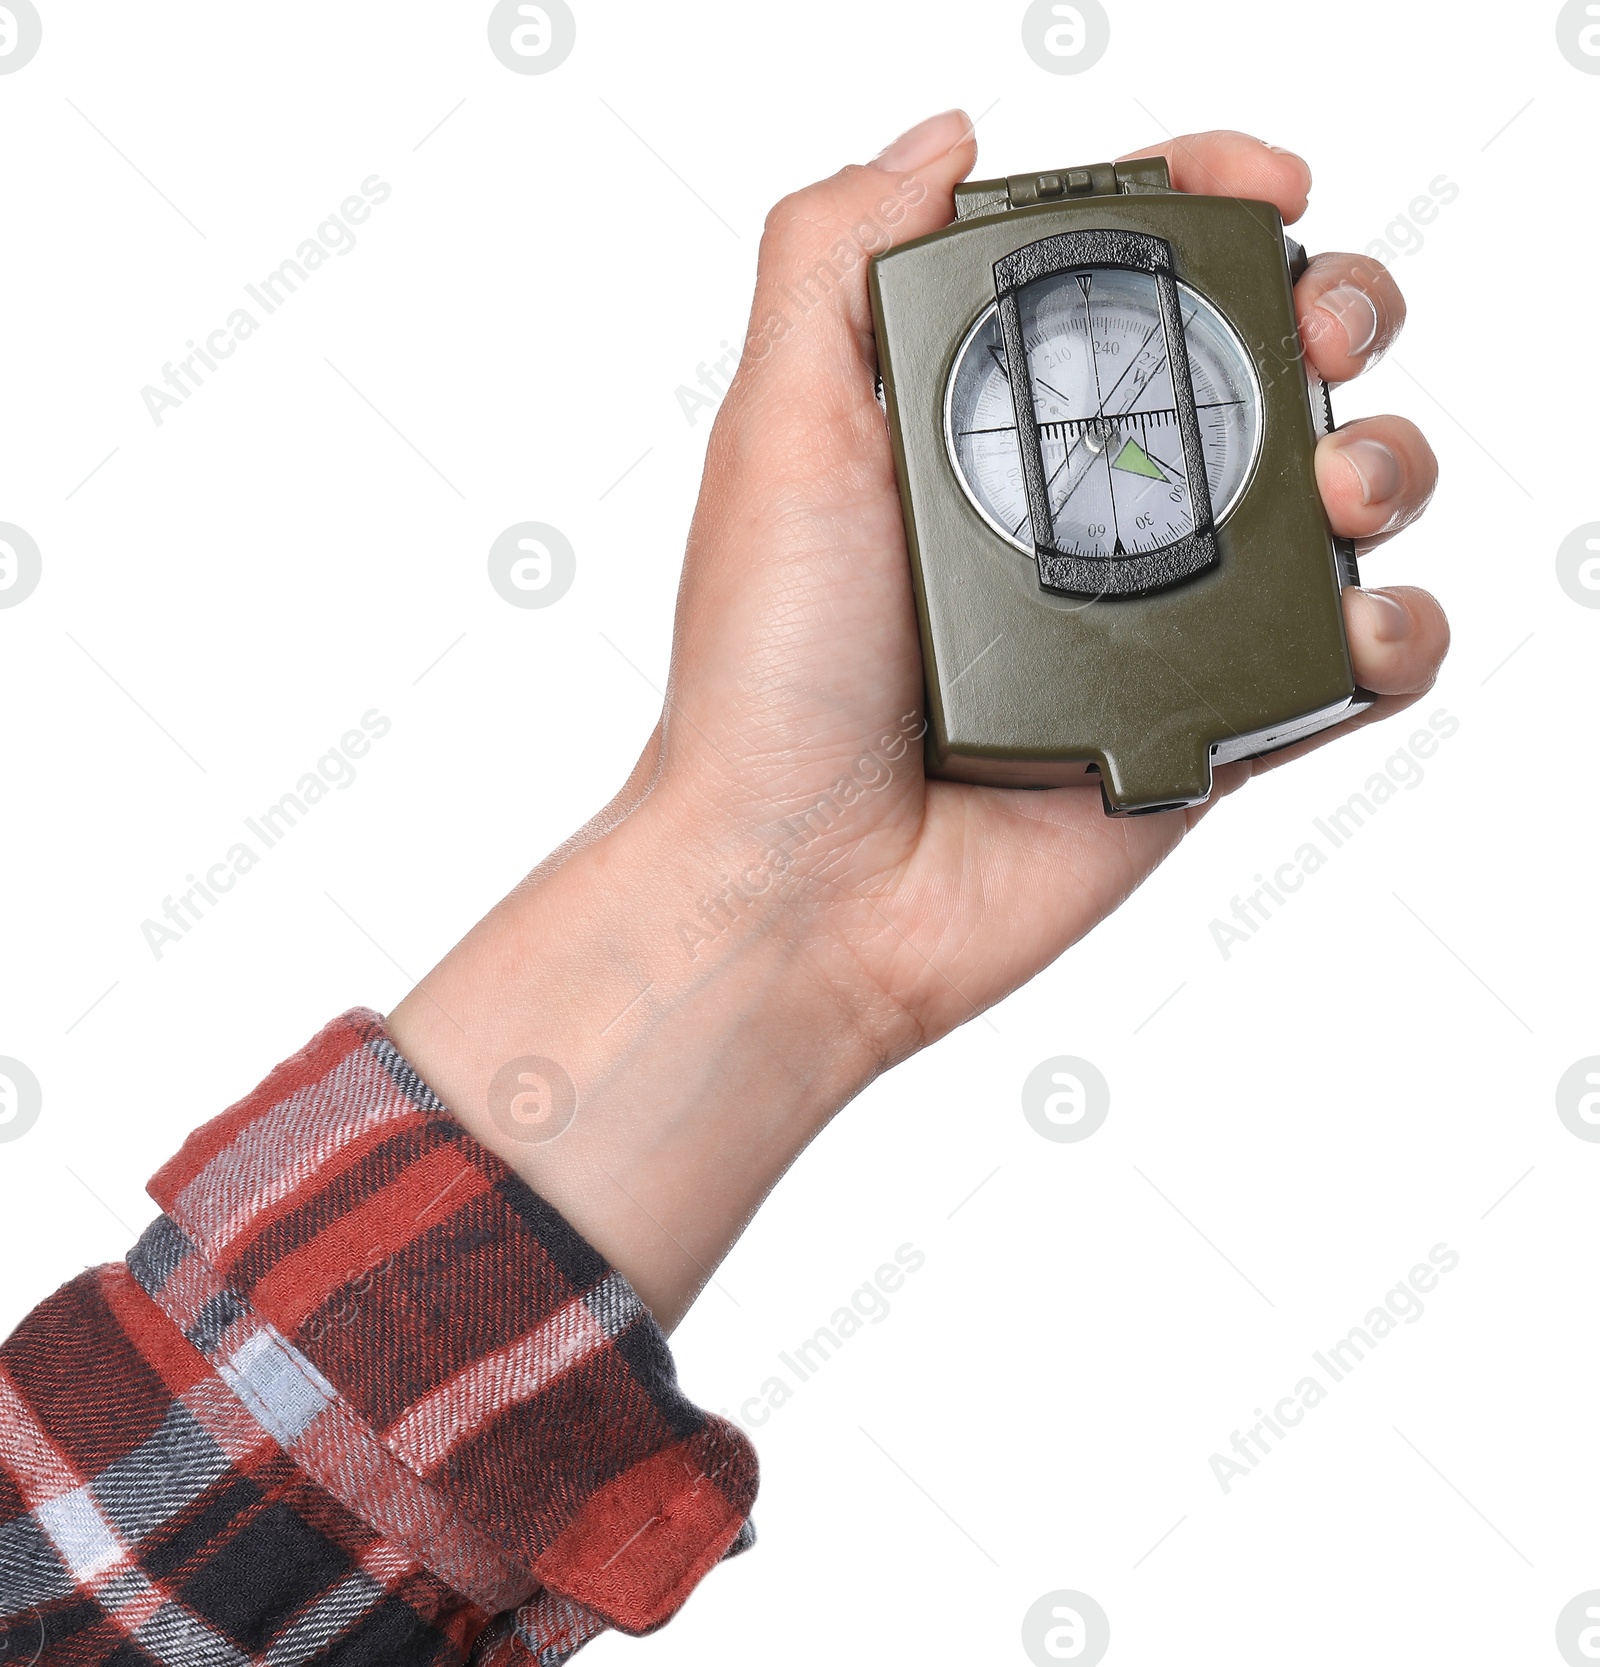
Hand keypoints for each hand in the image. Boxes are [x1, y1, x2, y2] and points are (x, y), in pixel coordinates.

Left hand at [388, 116, 1445, 1326]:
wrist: (803, 886)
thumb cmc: (770, 677)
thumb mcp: (778, 434)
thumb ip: (836, 261)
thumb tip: (942, 138)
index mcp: (993, 421)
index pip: (1135, 274)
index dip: (1216, 206)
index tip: (1268, 187)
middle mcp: (1084, 508)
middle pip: (1262, 368)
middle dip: (1333, 314)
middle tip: (1316, 339)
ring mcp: (1155, 620)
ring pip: (1336, 501)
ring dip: (1384, 459)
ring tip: (1336, 490)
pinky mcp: (1208, 729)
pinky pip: (1350, 668)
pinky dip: (1395, 634)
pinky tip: (1355, 624)